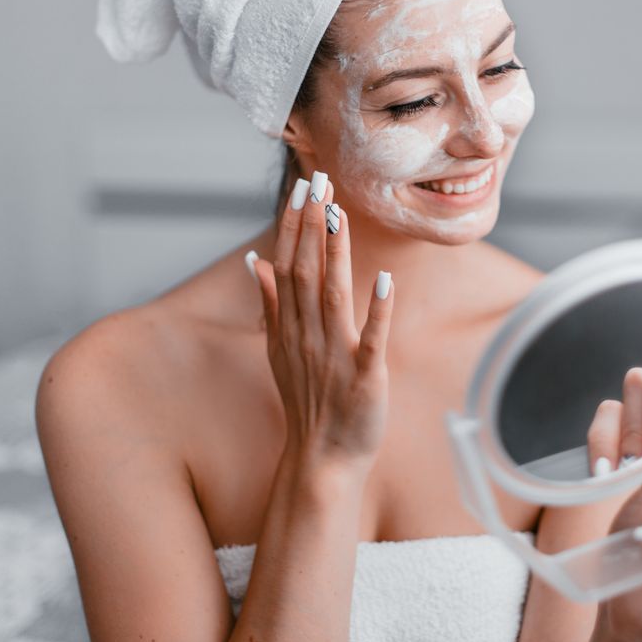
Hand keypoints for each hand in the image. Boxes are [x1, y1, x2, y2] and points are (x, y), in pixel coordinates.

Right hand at [248, 171, 395, 471]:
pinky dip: (378, 310)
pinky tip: (386, 279)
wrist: (322, 460)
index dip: (294, 226)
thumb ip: (271, 304)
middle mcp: (307, 336)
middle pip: (306, 273)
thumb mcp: (279, 350)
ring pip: (333, 297)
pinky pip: (372, 340)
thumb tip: (256, 261)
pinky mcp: (365, 379)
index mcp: (290, 327)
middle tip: (319, 181)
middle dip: (312, 226)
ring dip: (336, 255)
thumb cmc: (307, 402)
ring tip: (340, 215)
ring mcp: (335, 357)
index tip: (302, 188)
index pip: (289, 266)